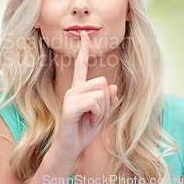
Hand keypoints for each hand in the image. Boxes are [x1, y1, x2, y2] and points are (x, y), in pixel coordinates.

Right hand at [54, 31, 118, 161]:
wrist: (70, 148)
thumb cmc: (83, 131)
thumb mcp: (102, 115)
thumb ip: (108, 101)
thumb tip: (114, 87)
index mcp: (79, 89)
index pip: (81, 66)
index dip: (84, 50)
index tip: (85, 35)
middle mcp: (73, 90)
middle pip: (103, 82)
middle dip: (107, 101)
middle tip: (99, 115)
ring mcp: (70, 97)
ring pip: (101, 93)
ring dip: (103, 110)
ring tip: (93, 119)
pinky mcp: (70, 107)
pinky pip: (95, 102)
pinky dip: (98, 115)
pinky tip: (90, 122)